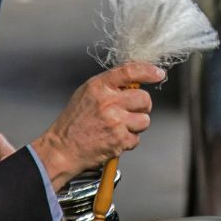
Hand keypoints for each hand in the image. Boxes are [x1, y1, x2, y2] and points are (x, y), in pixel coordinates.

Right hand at [31, 62, 165, 189]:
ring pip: (144, 120)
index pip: (130, 72)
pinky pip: (136, 138)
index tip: (158, 73)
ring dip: (136, 125)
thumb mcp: (86, 93)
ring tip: (118, 127)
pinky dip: (128, 141)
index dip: (148, 71)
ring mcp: (115, 122)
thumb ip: (109, 85)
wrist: (63, 148)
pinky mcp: (120, 140)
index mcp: (99, 87)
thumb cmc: (74, 122)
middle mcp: (108, 102)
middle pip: (144, 98)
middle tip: (130, 111)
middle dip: (142, 106)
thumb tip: (134, 79)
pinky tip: (114, 138)